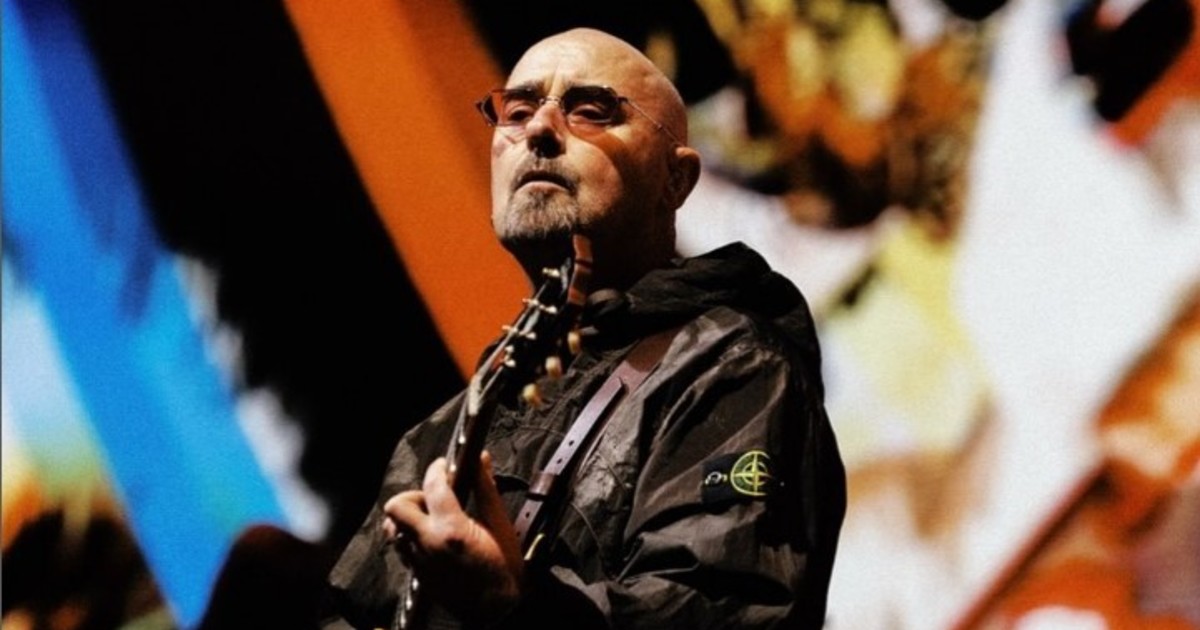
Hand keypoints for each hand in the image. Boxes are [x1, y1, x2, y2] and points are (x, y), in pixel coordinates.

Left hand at [382, 452, 523, 620]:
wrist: (497, 611)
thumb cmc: (504, 568)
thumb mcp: (499, 524)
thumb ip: (486, 489)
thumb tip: (481, 459)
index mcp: (452, 528)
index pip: (433, 485)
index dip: (437, 469)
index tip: (444, 465)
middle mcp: (428, 543)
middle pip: (396, 506)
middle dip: (413, 495)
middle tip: (433, 497)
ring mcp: (419, 560)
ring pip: (393, 528)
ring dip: (407, 517)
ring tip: (430, 518)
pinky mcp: (417, 573)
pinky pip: (400, 547)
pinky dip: (409, 537)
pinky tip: (430, 538)